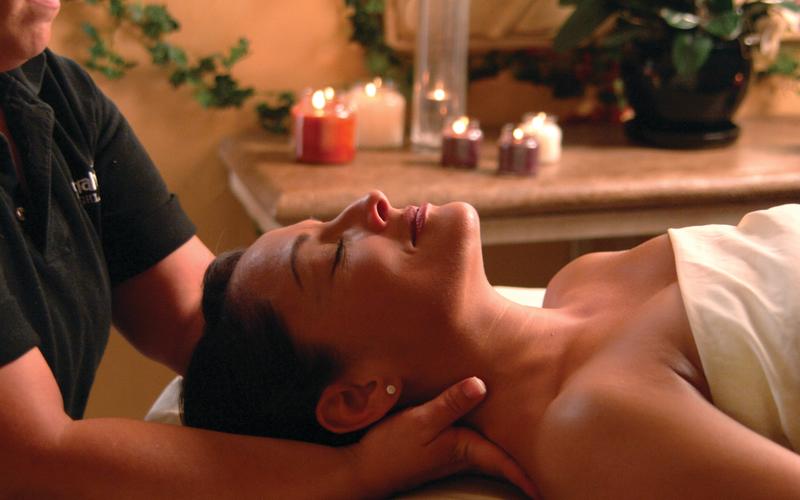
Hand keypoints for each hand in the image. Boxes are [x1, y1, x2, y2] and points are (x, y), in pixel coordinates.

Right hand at [348, 377, 536, 497]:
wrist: (364, 468)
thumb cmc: (392, 448)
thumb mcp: (422, 421)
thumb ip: (450, 403)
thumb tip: (481, 385)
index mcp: (464, 449)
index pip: (505, 463)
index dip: (528, 474)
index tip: (548, 488)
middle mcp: (462, 453)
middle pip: (502, 457)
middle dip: (525, 459)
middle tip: (553, 462)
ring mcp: (450, 451)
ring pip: (488, 449)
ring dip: (507, 449)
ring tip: (531, 443)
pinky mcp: (438, 445)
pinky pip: (471, 441)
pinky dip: (485, 437)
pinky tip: (488, 425)